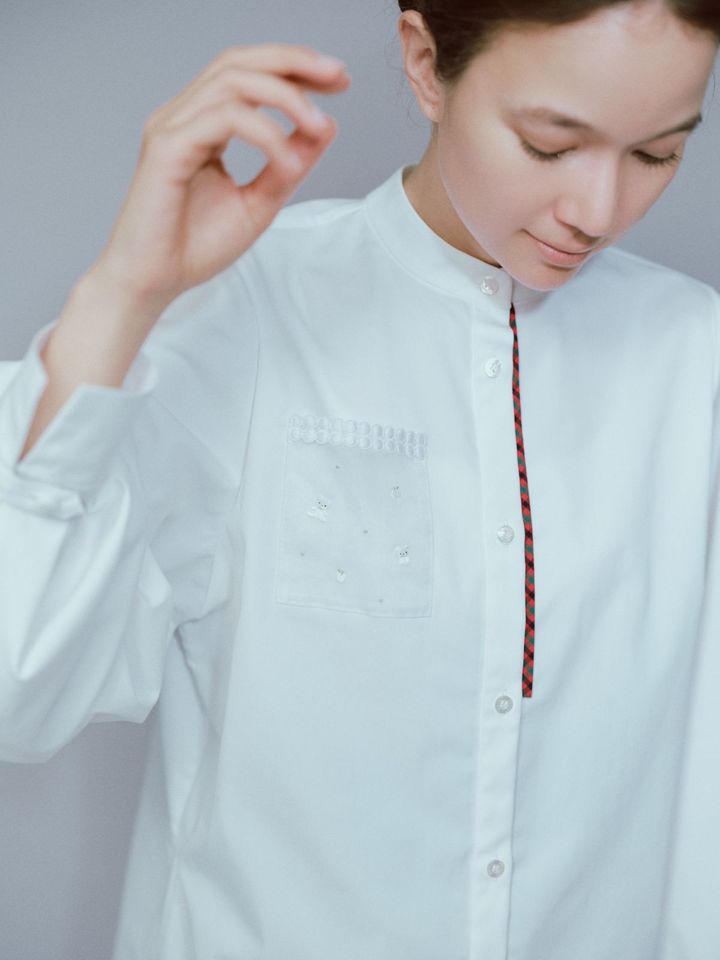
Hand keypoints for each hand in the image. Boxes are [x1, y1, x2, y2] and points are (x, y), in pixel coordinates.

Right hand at [89, 43, 349, 312]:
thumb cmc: (193, 247)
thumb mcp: (258, 202)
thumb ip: (288, 165)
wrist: (153, 283)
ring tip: (319, 127)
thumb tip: (326, 127)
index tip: (339, 82)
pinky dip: (264, 135)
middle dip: (294, 62)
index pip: (248, 75)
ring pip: (233, 82)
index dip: (295, 68)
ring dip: (285, 97)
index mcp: (202, 123)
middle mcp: (184, 116)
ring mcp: (172, 128)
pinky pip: (223, 120)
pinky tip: (287, 162)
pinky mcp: (167, 148)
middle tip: (338, 77)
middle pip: (239, 61)